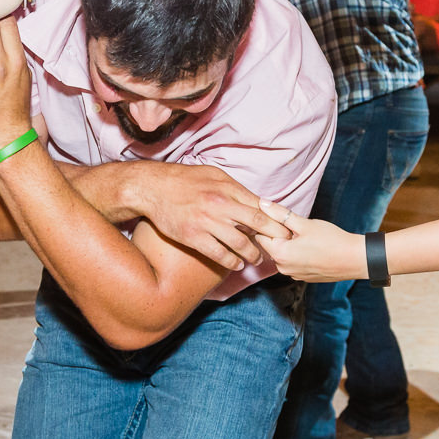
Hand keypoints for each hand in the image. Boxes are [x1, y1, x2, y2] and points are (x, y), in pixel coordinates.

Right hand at [80, 162, 291, 270]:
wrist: (154, 188)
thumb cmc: (185, 179)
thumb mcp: (213, 174)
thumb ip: (234, 188)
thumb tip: (255, 200)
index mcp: (227, 188)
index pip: (259, 206)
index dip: (275, 219)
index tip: (285, 229)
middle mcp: (220, 205)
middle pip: (256, 224)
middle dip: (273, 237)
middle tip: (282, 247)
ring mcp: (207, 222)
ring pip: (239, 243)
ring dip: (252, 254)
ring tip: (257, 259)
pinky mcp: (193, 237)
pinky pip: (219, 254)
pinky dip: (231, 262)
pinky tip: (237, 264)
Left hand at [254, 201, 367, 282]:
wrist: (355, 259)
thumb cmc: (331, 240)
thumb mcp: (304, 224)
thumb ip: (280, 214)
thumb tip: (262, 203)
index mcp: (279, 254)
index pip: (260, 235)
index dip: (268, 224)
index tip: (281, 217)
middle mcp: (283, 268)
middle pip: (272, 246)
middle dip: (280, 235)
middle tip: (298, 226)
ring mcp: (294, 275)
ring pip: (284, 254)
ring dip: (289, 245)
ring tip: (307, 237)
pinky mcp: (304, 278)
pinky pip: (294, 263)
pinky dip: (299, 255)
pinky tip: (313, 247)